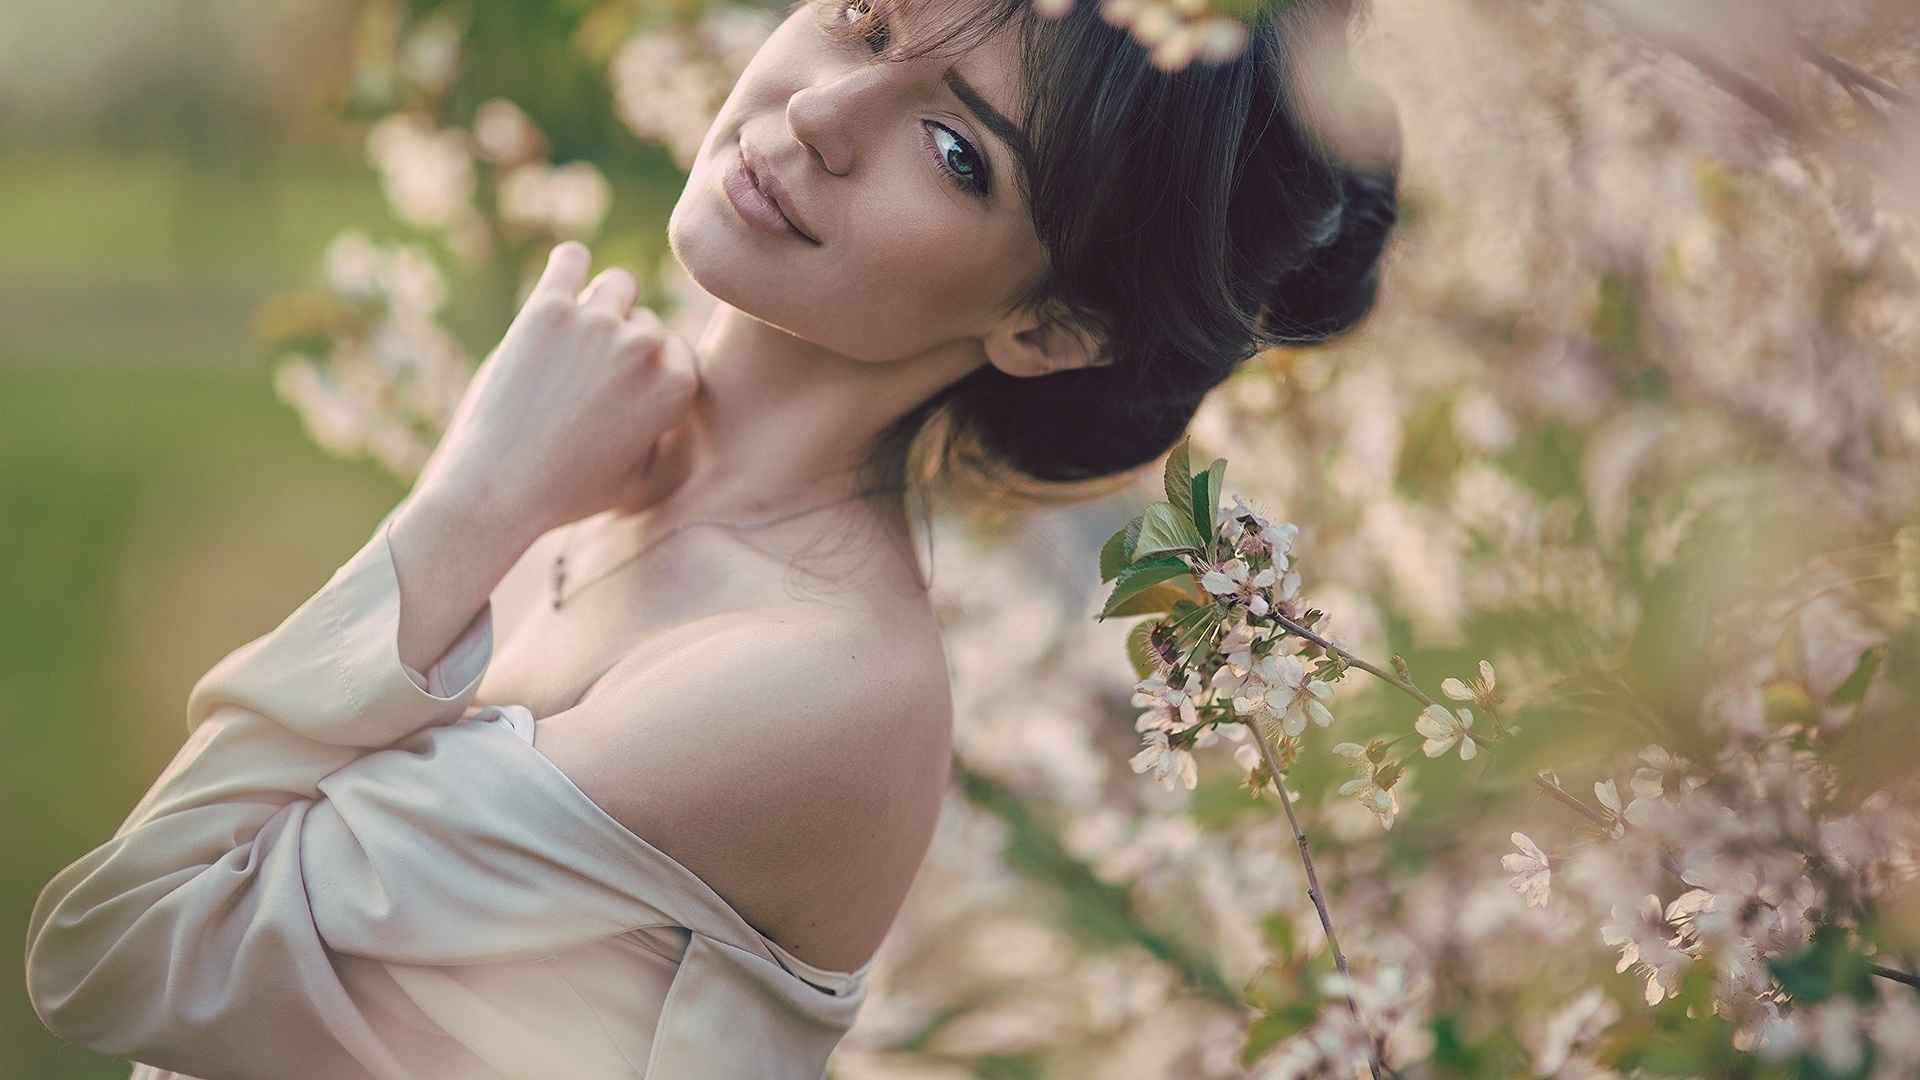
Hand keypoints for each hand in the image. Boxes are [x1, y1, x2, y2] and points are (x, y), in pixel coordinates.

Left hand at [412, 241, 699, 537]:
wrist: (497, 487)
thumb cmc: (566, 492)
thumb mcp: (637, 479)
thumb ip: (661, 435)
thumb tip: (662, 403)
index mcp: (676, 386)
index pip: (677, 351)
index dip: (650, 369)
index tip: (622, 389)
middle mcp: (644, 348)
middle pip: (644, 322)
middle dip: (622, 343)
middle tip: (586, 376)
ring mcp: (596, 322)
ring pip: (618, 284)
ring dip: (603, 303)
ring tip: (577, 331)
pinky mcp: (547, 308)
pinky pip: (569, 259)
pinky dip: (568, 265)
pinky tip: (561, 281)